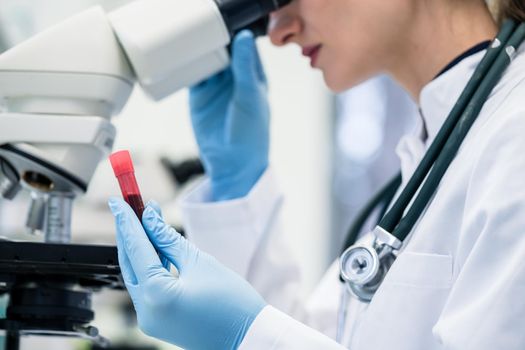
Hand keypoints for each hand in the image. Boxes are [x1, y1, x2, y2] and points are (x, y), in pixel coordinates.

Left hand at [108, 198, 265, 349]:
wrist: (249, 338)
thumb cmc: (233, 304)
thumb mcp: (200, 262)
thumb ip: (168, 238)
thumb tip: (149, 218)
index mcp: (156, 294)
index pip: (135, 248)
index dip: (127, 220)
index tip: (118, 200)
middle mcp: (145, 311)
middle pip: (130, 262)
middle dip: (130, 232)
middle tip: (129, 206)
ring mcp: (149, 320)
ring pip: (136, 275)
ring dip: (140, 248)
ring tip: (146, 220)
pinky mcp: (157, 321)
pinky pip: (146, 288)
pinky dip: (149, 267)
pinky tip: (155, 247)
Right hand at [189, 30, 269, 200]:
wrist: (231, 164)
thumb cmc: (251, 135)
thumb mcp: (250, 98)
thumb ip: (245, 68)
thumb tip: (244, 37)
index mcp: (253, 75)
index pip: (243, 45)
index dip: (234, 34)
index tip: (223, 25)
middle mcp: (234, 78)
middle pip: (221, 49)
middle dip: (212, 39)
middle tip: (200, 30)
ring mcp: (216, 86)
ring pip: (205, 60)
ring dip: (197, 52)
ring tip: (188, 42)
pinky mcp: (199, 95)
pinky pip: (191, 75)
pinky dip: (185, 67)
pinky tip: (180, 59)